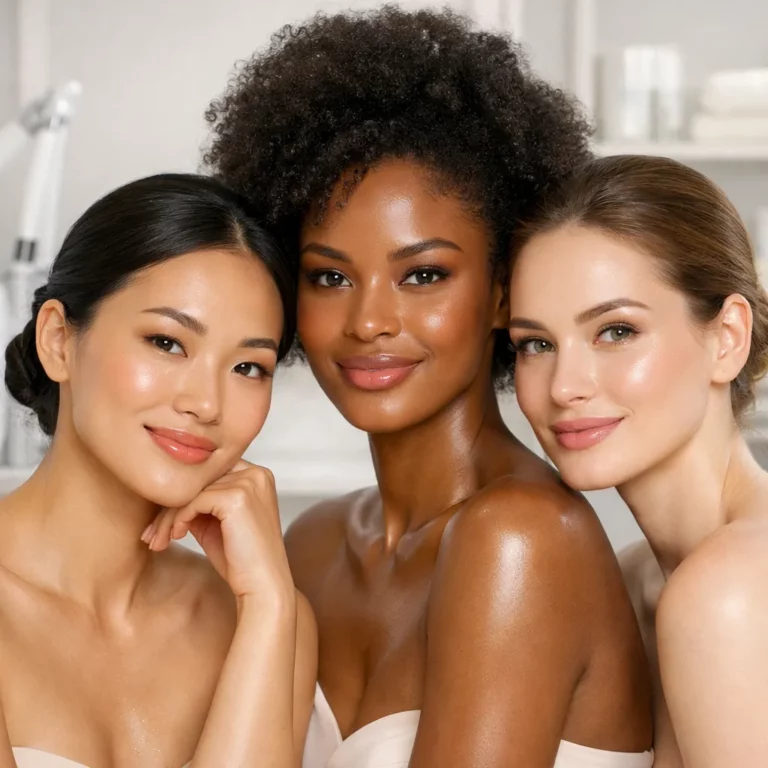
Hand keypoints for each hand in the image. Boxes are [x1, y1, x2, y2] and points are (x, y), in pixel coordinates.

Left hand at [142, 461, 292, 601]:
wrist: (263, 587)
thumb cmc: (242, 561)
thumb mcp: (216, 523)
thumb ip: (199, 502)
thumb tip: (165, 493)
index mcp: (257, 475)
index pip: (209, 473)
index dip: (184, 494)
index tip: (161, 520)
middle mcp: (256, 474)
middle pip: (198, 480)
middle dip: (169, 507)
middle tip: (152, 534)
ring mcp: (248, 483)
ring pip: (192, 490)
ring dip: (168, 517)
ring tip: (158, 540)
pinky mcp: (237, 497)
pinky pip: (193, 501)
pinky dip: (178, 519)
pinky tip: (176, 536)